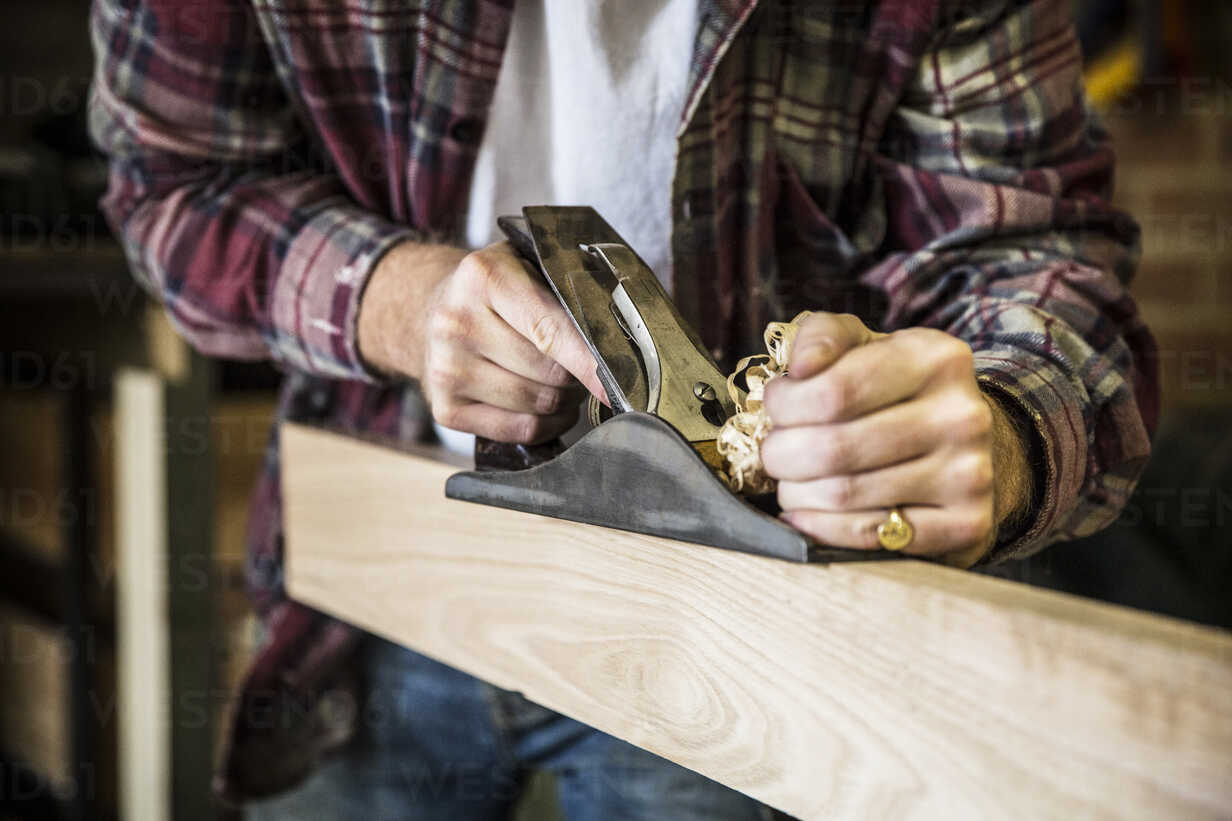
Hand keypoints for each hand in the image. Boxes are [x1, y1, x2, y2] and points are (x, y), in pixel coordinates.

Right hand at [357, 240, 603, 443]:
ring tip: (559, 381)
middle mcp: (457, 323)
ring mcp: (446, 369)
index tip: (621, 381)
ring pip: (537, 404)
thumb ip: (567, 292)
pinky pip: (520, 430)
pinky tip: (546, 406)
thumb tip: (619, 344)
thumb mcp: (526, 266)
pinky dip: (546, 424)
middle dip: (577, 375)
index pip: (549, 329)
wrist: (432, 310)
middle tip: (578, 365)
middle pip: (549, 372)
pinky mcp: (445, 408)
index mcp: (483, 276)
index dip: (589, 360)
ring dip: (563, 400)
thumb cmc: (497, 291)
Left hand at [761, 313, 1030, 566]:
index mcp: (936, 359)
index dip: (784, 405)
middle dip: (782, 454)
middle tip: (775, 453)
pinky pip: (868, 535)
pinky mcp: (966, 523)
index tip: (776, 407)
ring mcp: (969, 474)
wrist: (961, 441)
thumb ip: (822, 337)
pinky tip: (805, 514)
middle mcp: (962, 415)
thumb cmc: (893, 390)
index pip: (832, 392)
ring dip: (795, 492)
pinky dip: (820, 528)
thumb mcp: (863, 345)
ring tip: (792, 480)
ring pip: (844, 493)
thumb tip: (800, 366)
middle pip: (833, 448)